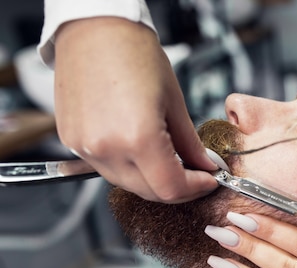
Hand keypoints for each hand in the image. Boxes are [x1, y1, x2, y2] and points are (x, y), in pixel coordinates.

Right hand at [54, 17, 218, 201]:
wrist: (95, 29)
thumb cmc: (134, 54)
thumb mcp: (174, 102)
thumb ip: (190, 144)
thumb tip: (204, 167)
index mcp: (138, 138)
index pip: (171, 188)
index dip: (195, 188)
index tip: (208, 179)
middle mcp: (107, 149)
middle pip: (149, 192)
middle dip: (177, 188)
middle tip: (196, 173)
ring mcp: (85, 147)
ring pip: (127, 183)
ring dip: (153, 179)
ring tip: (170, 159)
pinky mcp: (72, 141)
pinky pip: (106, 168)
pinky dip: (129, 167)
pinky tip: (143, 151)